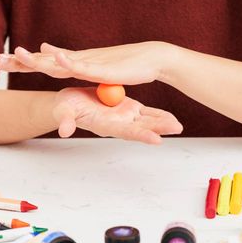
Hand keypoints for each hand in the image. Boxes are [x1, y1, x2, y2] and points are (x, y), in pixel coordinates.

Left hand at [0, 41, 174, 84]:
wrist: (150, 59)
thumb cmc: (125, 65)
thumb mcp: (95, 69)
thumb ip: (75, 65)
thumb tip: (55, 56)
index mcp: (74, 63)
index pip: (44, 63)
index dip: (23, 62)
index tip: (2, 61)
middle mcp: (78, 61)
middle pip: (44, 61)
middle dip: (20, 61)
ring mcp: (88, 62)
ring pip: (57, 62)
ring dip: (37, 58)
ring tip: (17, 54)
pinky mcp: (101, 67)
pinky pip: (80, 64)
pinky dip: (66, 59)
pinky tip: (52, 55)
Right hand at [53, 87, 182, 143]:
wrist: (70, 103)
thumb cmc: (64, 108)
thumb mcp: (63, 111)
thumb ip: (65, 121)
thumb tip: (63, 131)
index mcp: (105, 125)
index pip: (126, 132)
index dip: (140, 135)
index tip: (156, 139)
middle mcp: (118, 124)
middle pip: (141, 128)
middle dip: (159, 129)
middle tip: (176, 129)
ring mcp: (124, 116)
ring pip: (147, 121)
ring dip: (162, 123)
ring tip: (178, 126)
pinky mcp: (128, 108)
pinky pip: (146, 112)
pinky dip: (159, 115)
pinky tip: (172, 118)